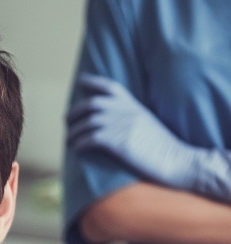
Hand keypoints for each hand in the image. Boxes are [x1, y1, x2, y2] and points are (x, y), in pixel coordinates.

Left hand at [66, 73, 230, 201]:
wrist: (177, 161)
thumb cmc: (162, 148)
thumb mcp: (147, 123)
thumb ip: (129, 117)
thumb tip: (109, 121)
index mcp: (133, 105)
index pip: (110, 86)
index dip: (93, 82)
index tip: (80, 82)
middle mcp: (126, 112)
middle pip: (91, 104)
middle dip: (75, 112)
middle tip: (67, 122)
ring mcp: (122, 126)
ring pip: (87, 123)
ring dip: (73, 132)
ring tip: (69, 140)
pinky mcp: (119, 142)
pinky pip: (90, 139)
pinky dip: (80, 144)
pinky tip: (76, 149)